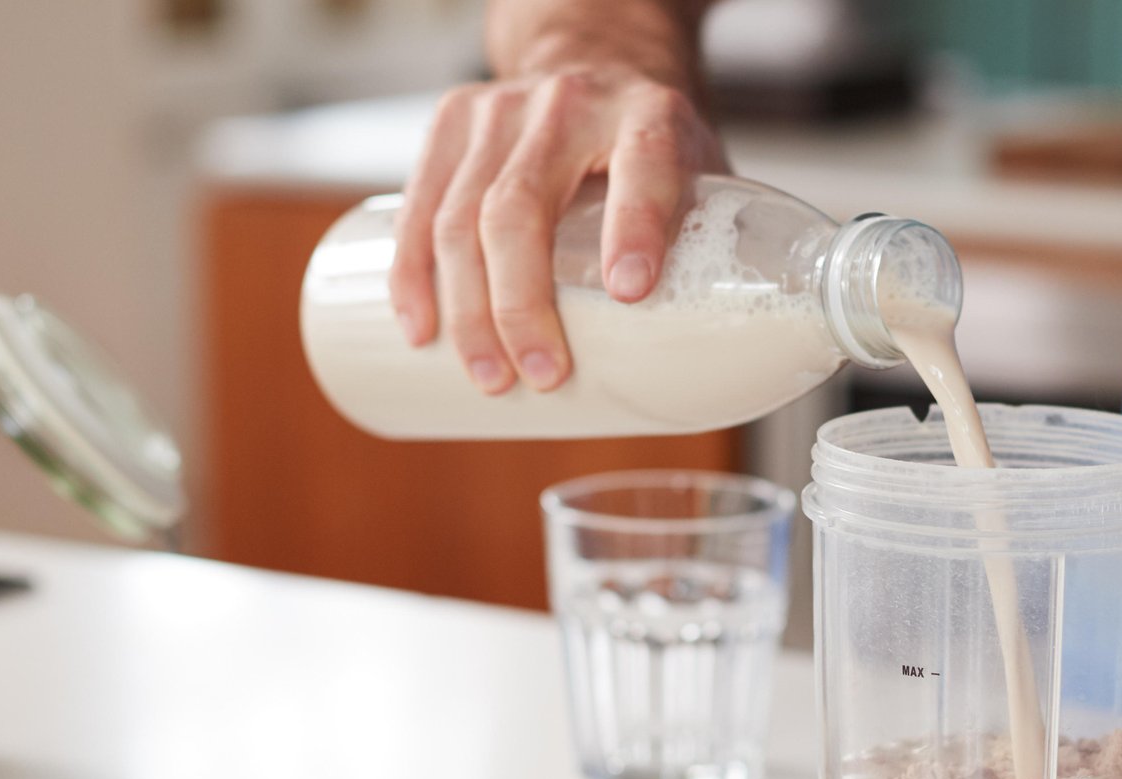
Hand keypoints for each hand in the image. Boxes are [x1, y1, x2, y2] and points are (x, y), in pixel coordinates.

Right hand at [388, 66, 726, 394]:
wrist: (594, 59)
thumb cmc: (649, 143)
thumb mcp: (696, 171)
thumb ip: (704, 246)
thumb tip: (708, 367)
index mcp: (647, 114)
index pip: (643, 162)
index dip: (635, 225)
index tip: (632, 291)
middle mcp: (570, 103)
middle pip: (522, 207)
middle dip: (523, 304)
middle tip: (543, 375)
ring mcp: (501, 109)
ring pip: (462, 216)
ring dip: (468, 309)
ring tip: (490, 376)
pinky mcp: (451, 119)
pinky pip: (418, 206)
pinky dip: (413, 275)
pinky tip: (420, 327)